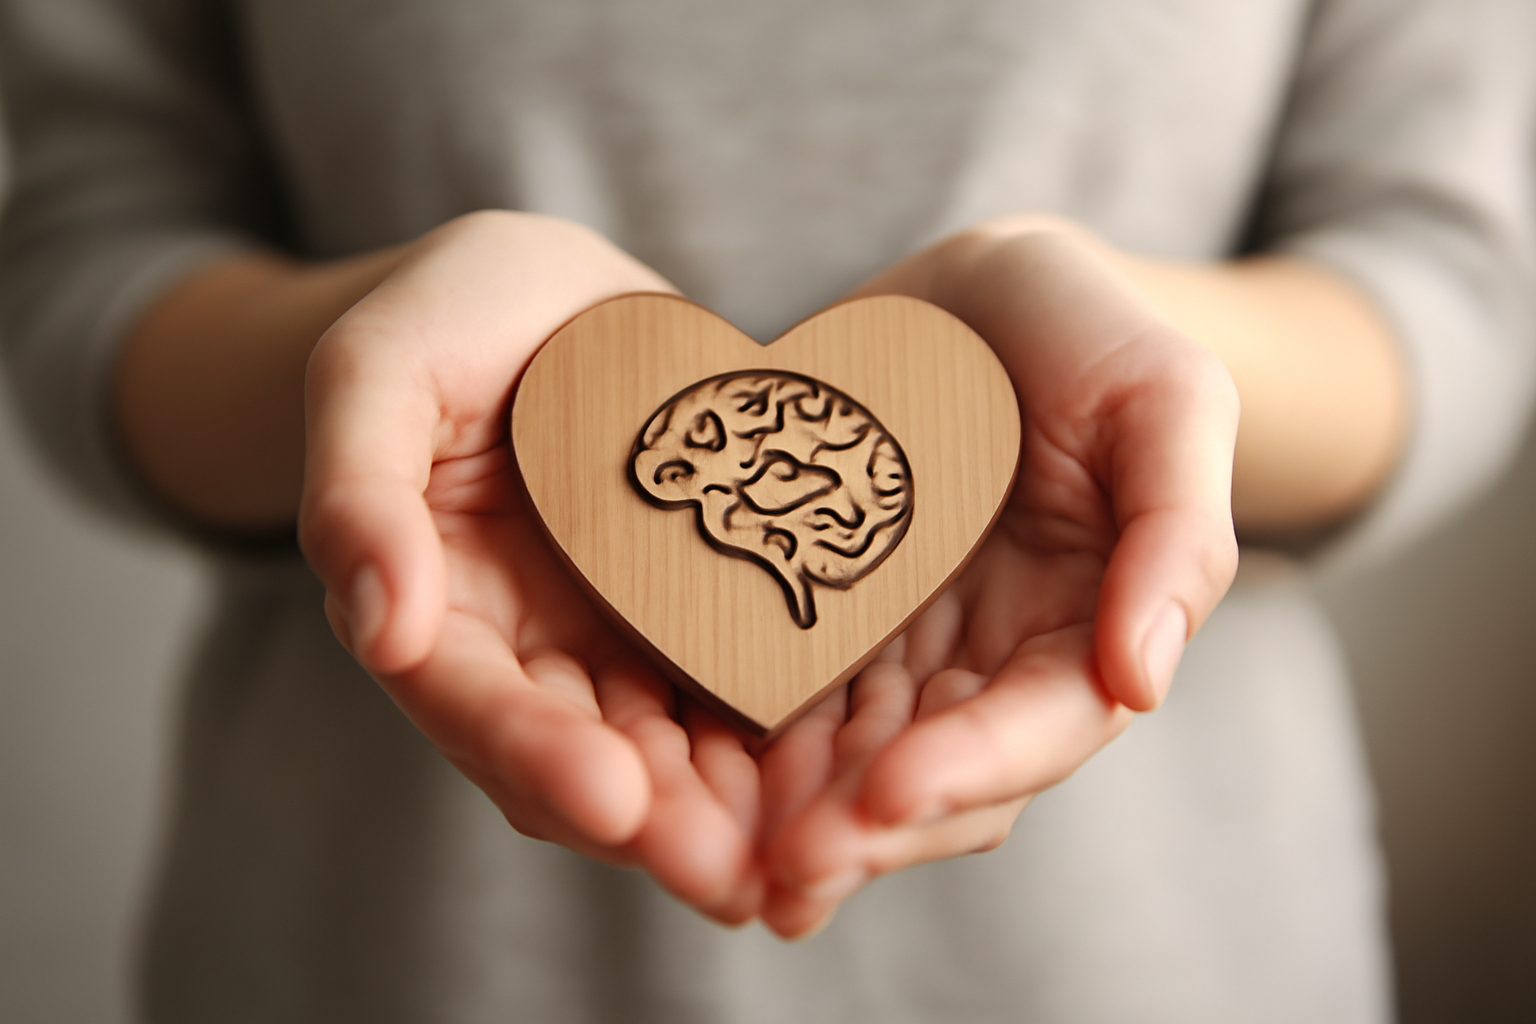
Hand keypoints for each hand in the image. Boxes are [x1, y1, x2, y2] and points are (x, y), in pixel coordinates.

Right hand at [299, 211, 763, 922]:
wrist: (556, 292)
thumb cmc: (451, 312)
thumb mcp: (380, 369)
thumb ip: (359, 492)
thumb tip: (378, 632)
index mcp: (429, 606)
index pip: (469, 702)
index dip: (533, 754)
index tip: (612, 797)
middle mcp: (518, 649)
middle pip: (574, 759)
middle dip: (649, 821)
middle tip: (730, 869)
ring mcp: (606, 640)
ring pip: (660, 748)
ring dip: (721, 811)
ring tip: (797, 853)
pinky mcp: (687, 617)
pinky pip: (729, 689)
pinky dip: (773, 739)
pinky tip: (839, 773)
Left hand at [756, 221, 1239, 936]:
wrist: (971, 292)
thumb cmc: (1087, 331)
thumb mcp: (1166, 400)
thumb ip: (1177, 534)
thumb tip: (1141, 683)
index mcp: (1083, 632)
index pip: (1040, 727)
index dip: (970, 769)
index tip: (888, 793)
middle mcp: (986, 665)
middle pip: (933, 776)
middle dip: (864, 829)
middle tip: (786, 870)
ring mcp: (898, 650)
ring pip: (843, 759)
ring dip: (788, 815)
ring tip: (716, 853)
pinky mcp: (817, 617)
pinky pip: (773, 688)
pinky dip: (734, 738)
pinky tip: (675, 768)